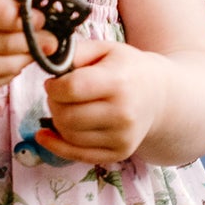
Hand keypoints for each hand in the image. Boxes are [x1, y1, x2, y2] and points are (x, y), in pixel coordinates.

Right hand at [0, 0, 52, 91]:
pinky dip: (3, 77)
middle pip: (4, 45)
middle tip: (50, 42)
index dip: (29, 20)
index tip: (42, 20)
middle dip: (34, 45)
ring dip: (22, 64)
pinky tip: (11, 66)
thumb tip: (44, 8)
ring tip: (32, 55)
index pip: (4, 15)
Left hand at [37, 40, 165, 164]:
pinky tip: (46, 134)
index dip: (53, 87)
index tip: (53, 82)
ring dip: (57, 122)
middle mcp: (123, 113)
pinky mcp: (119, 153)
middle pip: (66, 116)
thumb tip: (47, 62)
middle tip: (58, 96)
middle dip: (53, 104)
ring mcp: (122, 137)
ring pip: (68, 135)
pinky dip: (56, 145)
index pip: (70, 89)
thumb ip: (76, 52)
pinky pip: (76, 155)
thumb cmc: (127, 69)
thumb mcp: (105, 49)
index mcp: (119, 82)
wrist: (158, 96)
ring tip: (67, 107)